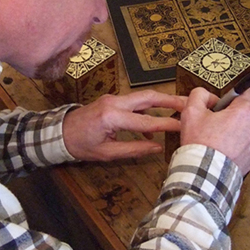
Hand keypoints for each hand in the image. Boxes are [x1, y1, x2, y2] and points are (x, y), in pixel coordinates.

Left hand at [63, 90, 186, 161]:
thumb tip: (156, 148)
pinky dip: (150, 105)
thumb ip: (133, 149)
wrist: (59, 132)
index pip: (146, 122)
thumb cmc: (80, 145)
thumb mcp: (106, 153)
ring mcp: (113, 98)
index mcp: (112, 117)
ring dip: (163, 100)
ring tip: (182, 105)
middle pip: (148, 97)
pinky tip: (160, 115)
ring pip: (143, 96)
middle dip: (170, 100)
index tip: (184, 126)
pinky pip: (135, 100)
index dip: (167, 124)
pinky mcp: (113, 99)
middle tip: (190, 103)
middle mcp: (114, 102)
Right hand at [180, 87, 249, 174]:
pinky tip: (224, 152)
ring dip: (235, 133)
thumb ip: (199, 95)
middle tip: (215, 125)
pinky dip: (237, 148)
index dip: (234, 94)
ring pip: (246, 132)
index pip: (247, 92)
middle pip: (244, 114)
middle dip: (231, 117)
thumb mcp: (192, 112)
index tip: (228, 98)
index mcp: (244, 112)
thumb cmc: (201, 144)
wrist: (205, 175)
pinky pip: (246, 147)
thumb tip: (206, 95)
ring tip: (218, 142)